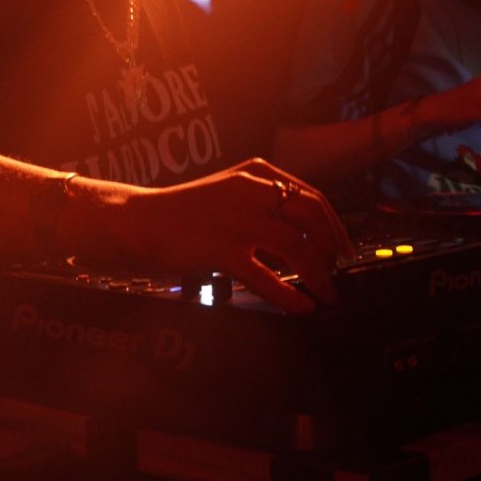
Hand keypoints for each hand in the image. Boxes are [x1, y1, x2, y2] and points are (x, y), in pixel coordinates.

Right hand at [125, 159, 354, 313]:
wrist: (136, 221)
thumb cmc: (184, 212)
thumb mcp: (230, 190)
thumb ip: (264, 201)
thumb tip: (306, 231)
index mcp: (258, 173)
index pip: (313, 197)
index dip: (335, 227)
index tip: (345, 250)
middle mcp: (252, 190)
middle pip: (312, 217)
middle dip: (332, 248)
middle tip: (336, 273)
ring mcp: (237, 219)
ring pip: (297, 245)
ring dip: (319, 275)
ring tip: (326, 295)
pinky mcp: (220, 250)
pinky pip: (266, 276)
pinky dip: (290, 294)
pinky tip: (302, 307)